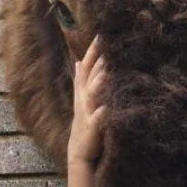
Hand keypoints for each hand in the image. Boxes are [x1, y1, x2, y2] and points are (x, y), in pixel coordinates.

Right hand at [68, 34, 106, 165]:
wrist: (79, 151)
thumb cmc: (84, 123)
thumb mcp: (82, 99)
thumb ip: (82, 79)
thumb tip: (79, 61)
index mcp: (83, 91)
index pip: (87, 67)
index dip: (92, 52)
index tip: (100, 35)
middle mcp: (84, 99)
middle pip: (89, 76)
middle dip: (97, 61)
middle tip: (106, 45)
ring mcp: (87, 113)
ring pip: (92, 95)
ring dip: (98, 83)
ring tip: (106, 73)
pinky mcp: (92, 128)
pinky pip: (97, 120)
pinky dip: (101, 114)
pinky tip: (107, 109)